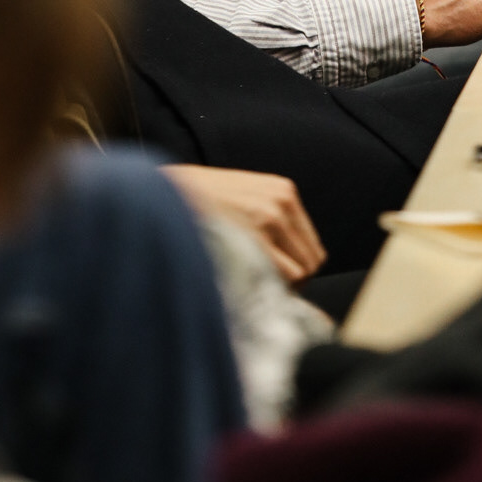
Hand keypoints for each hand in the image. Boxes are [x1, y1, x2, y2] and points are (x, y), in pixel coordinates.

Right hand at [163, 165, 325, 282]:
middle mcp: (282, 203)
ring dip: (282, 288)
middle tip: (267, 289)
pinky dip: (269, 290)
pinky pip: (280, 279)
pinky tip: (249, 287)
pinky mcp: (252, 239)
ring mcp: (269, 220)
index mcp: (284, 191)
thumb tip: (294, 265)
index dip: (299, 268)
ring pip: (300, 274)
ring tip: (256, 289)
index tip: (280, 280)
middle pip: (311, 262)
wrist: (169, 192)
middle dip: (294, 281)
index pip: (312, 245)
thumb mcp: (246, 197)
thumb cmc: (201, 200)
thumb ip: (271, 220)